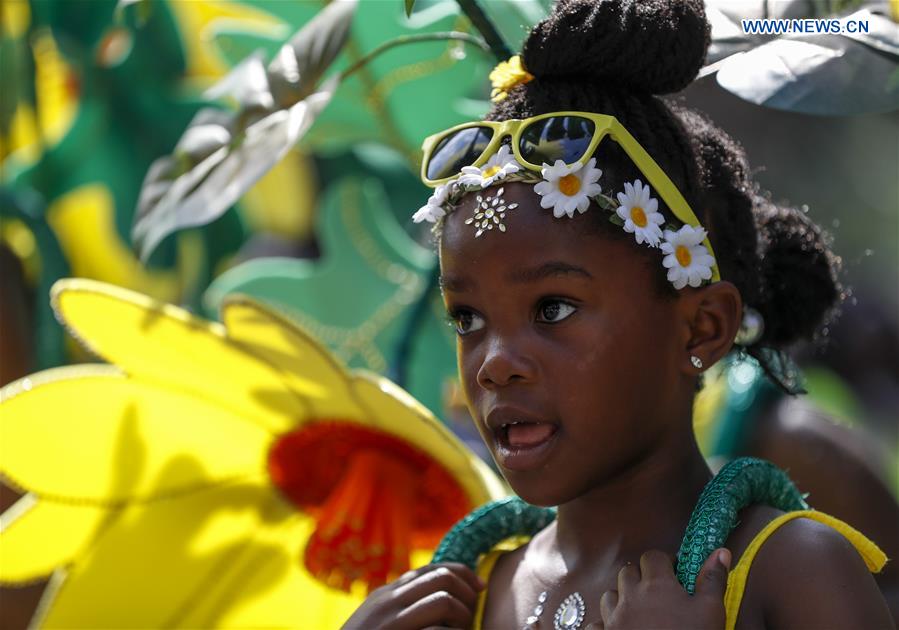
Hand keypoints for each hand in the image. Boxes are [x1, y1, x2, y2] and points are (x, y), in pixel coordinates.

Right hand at [341, 562, 485, 629]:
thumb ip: (401, 608)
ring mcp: (390, 622)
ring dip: (462, 617)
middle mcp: (387, 603)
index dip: (462, 574)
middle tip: (472, 615)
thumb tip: (441, 598)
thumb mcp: (377, 624)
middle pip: (442, 578)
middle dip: (467, 594)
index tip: (480, 587)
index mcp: (385, 596)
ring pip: (444, 601)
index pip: (431, 569)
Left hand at [586, 548, 730, 629]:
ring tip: (639, 612)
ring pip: (610, 595)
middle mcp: (630, 595)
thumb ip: (713, 580)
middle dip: (641, 578)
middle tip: (658, 594)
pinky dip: (606, 624)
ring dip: (622, 599)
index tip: (674, 574)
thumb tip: (721, 552)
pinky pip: (597, 623)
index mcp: (656, 584)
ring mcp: (613, 617)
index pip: (652, 556)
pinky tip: (618, 629)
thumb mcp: (711, 611)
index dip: (662, 562)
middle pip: (628, 573)